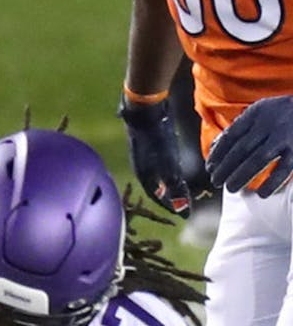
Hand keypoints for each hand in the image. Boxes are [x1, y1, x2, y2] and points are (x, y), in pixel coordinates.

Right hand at [118, 92, 191, 216]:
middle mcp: (141, 168)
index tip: (183, 213)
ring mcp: (142, 156)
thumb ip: (176, 187)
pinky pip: (158, 164)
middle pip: (155, 188)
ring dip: (167, 183)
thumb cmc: (157, 140)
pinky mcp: (147, 144)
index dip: (170, 206)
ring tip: (179, 186)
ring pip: (156, 176)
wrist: (146, 112)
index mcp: (144, 176)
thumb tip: (182, 208)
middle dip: (168, 196)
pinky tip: (174, 165)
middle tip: (182, 202)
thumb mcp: (169, 166)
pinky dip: (166, 170)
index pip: (156, 197)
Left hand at [207, 95, 292, 195]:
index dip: (217, 154)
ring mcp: (284, 137)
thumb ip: (242, 125)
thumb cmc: (282, 111)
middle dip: (225, 168)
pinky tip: (262, 193)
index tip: (209, 167)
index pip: (230, 136)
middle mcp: (268, 125)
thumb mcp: (261, 109)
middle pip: (240, 150)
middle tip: (216, 181)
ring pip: (258, 159)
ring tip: (230, 188)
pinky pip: (284, 168)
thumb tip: (217, 146)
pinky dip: (272, 182)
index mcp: (255, 114)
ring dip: (242, 176)